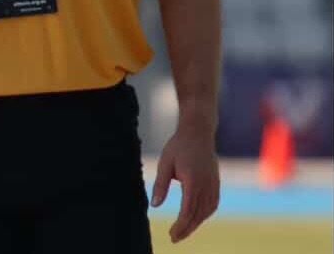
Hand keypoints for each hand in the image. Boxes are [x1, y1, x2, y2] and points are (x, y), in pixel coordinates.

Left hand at [151, 123, 219, 242]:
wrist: (198, 132)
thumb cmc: (178, 146)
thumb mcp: (165, 163)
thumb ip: (161, 185)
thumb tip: (154, 206)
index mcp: (193, 182)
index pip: (187, 211)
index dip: (180, 226)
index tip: (172, 235)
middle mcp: (206, 186)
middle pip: (197, 215)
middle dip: (186, 229)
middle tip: (174, 238)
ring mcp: (213, 186)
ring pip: (206, 212)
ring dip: (195, 223)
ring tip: (183, 230)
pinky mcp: (216, 184)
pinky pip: (212, 205)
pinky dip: (204, 215)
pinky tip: (196, 218)